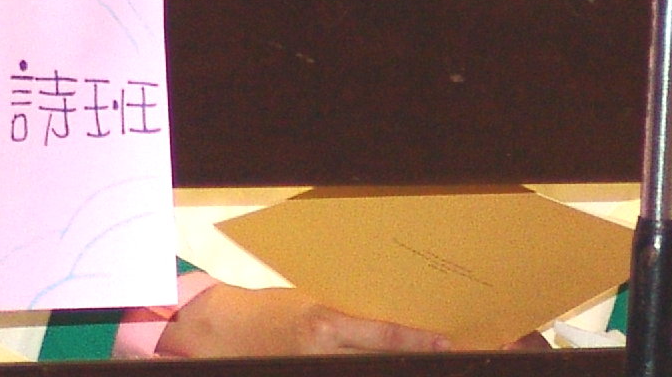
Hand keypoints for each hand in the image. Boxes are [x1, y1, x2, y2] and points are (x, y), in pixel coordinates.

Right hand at [157, 284, 450, 356]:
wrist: (226, 329)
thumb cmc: (270, 309)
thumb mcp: (309, 302)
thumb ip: (343, 317)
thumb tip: (381, 325)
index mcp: (325, 321)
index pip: (383, 335)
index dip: (417, 341)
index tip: (445, 342)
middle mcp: (323, 350)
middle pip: (381, 360)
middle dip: (410, 358)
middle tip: (441, 355)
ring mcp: (314, 368)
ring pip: (366, 371)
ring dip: (389, 367)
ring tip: (414, 364)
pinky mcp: (304, 376)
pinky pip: (343, 376)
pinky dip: (362, 371)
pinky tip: (377, 368)